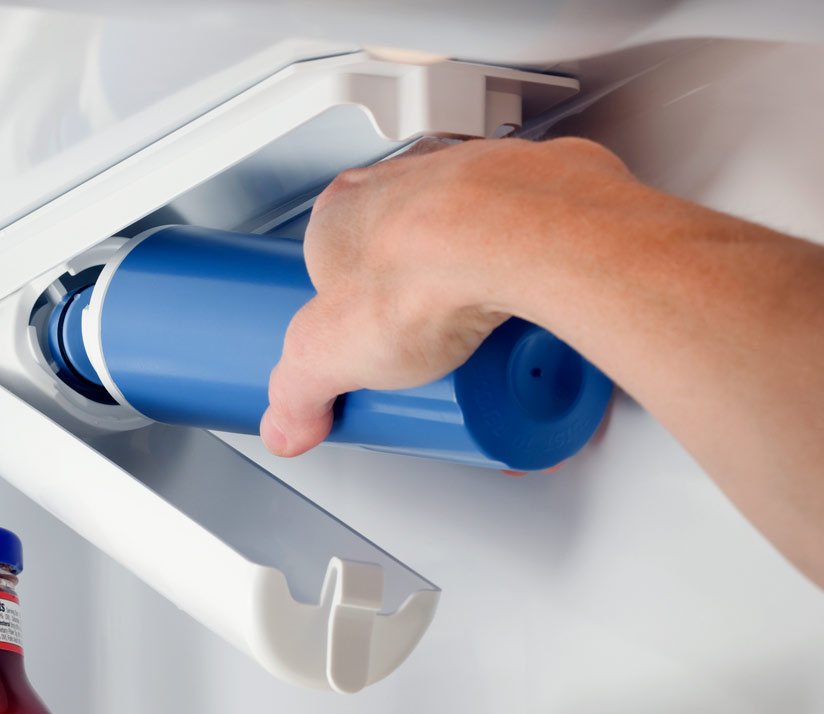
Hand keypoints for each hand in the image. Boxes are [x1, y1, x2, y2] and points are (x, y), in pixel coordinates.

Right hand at [259, 137, 636, 456]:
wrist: (522, 234)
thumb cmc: (426, 264)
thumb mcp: (327, 356)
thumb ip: (297, 393)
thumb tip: (290, 424)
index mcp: (339, 210)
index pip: (326, 264)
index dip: (344, 310)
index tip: (361, 344)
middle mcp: (404, 181)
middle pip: (398, 250)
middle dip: (409, 300)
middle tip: (423, 352)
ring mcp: (470, 179)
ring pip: (463, 237)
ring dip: (469, 282)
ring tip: (481, 343)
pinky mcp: (533, 189)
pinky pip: (524, 235)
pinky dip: (524, 271)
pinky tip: (528, 316)